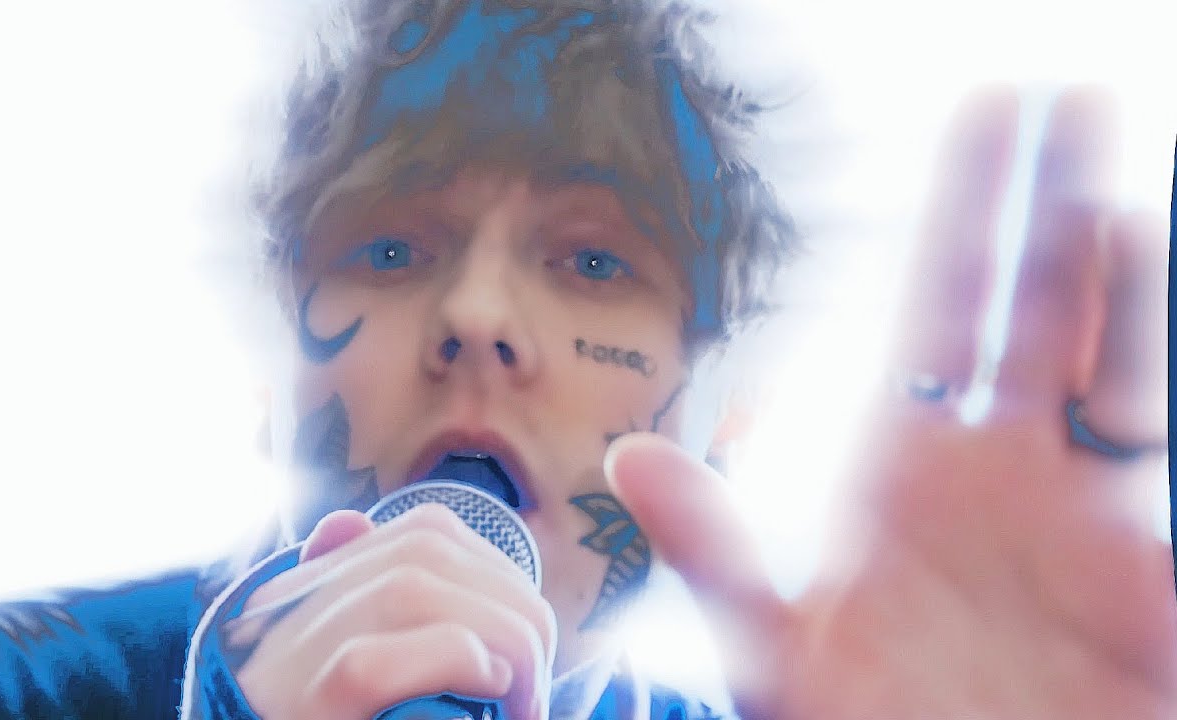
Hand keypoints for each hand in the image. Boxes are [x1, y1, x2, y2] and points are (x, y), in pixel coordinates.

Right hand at [223, 504, 556, 719]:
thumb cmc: (313, 714)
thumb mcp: (328, 660)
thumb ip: (354, 600)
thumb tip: (348, 523)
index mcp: (308, 593)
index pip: (423, 532)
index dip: (496, 568)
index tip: (526, 629)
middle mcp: (290, 612)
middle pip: (426, 551)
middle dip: (511, 603)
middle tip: (537, 679)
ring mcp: (291, 659)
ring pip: (408, 590)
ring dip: (497, 635)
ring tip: (524, 700)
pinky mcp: (307, 703)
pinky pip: (374, 663)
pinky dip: (451, 662)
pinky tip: (487, 689)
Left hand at [606, 89, 1174, 718]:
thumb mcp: (776, 656)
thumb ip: (715, 554)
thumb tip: (630, 454)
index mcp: (910, 468)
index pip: (946, 305)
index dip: (968, 208)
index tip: (991, 115)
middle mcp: (1003, 468)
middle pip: (1039, 302)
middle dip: (1054, 200)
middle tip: (1069, 95)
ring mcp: (1085, 513)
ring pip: (1116, 361)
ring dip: (1124, 277)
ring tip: (1111, 188)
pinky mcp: (1154, 570)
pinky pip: (1171, 446)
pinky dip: (1168, 371)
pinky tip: (1156, 314)